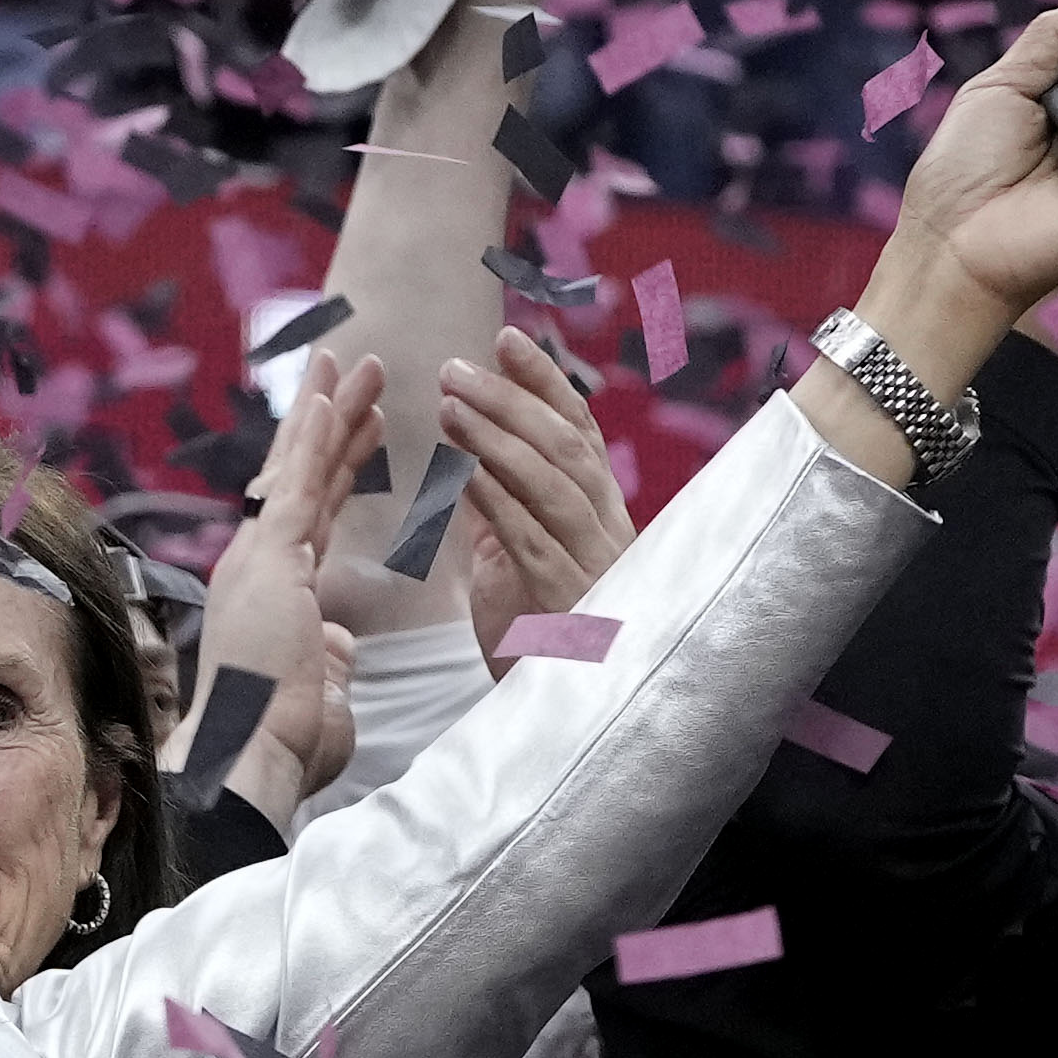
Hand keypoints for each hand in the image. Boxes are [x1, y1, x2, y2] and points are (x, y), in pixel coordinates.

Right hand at [177, 348, 377, 810]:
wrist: (249, 758)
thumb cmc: (284, 742)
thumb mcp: (322, 691)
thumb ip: (330, 659)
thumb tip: (339, 644)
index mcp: (274, 591)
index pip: (313, 511)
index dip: (339, 465)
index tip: (364, 428)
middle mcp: (259, 564)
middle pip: (302, 474)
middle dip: (331, 420)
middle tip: (354, 369)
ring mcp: (261, 558)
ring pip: (302, 468)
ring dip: (331, 411)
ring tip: (360, 361)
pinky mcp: (271, 561)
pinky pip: (298, 487)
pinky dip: (316, 440)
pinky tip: (333, 398)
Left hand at [445, 328, 634, 668]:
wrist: (565, 720)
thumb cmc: (538, 647)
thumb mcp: (516, 570)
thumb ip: (502, 520)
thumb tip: (471, 467)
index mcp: (598, 517)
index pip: (576, 431)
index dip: (544, 381)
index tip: (508, 337)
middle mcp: (607, 531)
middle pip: (565, 445)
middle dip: (512, 398)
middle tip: (456, 365)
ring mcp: (594, 564)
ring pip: (553, 483)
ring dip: (498, 437)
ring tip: (450, 402)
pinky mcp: (569, 600)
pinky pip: (534, 540)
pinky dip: (501, 501)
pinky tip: (466, 472)